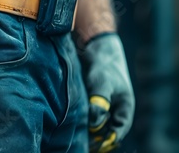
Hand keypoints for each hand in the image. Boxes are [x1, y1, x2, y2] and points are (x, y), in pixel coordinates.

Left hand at [80, 33, 134, 151]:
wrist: (96, 52)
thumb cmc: (103, 67)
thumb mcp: (102, 84)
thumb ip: (99, 103)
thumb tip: (94, 123)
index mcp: (124, 109)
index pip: (117, 132)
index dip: (106, 140)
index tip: (93, 144)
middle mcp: (115, 111)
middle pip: (106, 132)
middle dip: (95, 137)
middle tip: (80, 141)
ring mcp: (104, 108)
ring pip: (96, 126)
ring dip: (87, 130)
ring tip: (74, 133)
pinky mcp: (92, 104)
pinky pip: (88, 117)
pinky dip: (82, 122)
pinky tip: (70, 123)